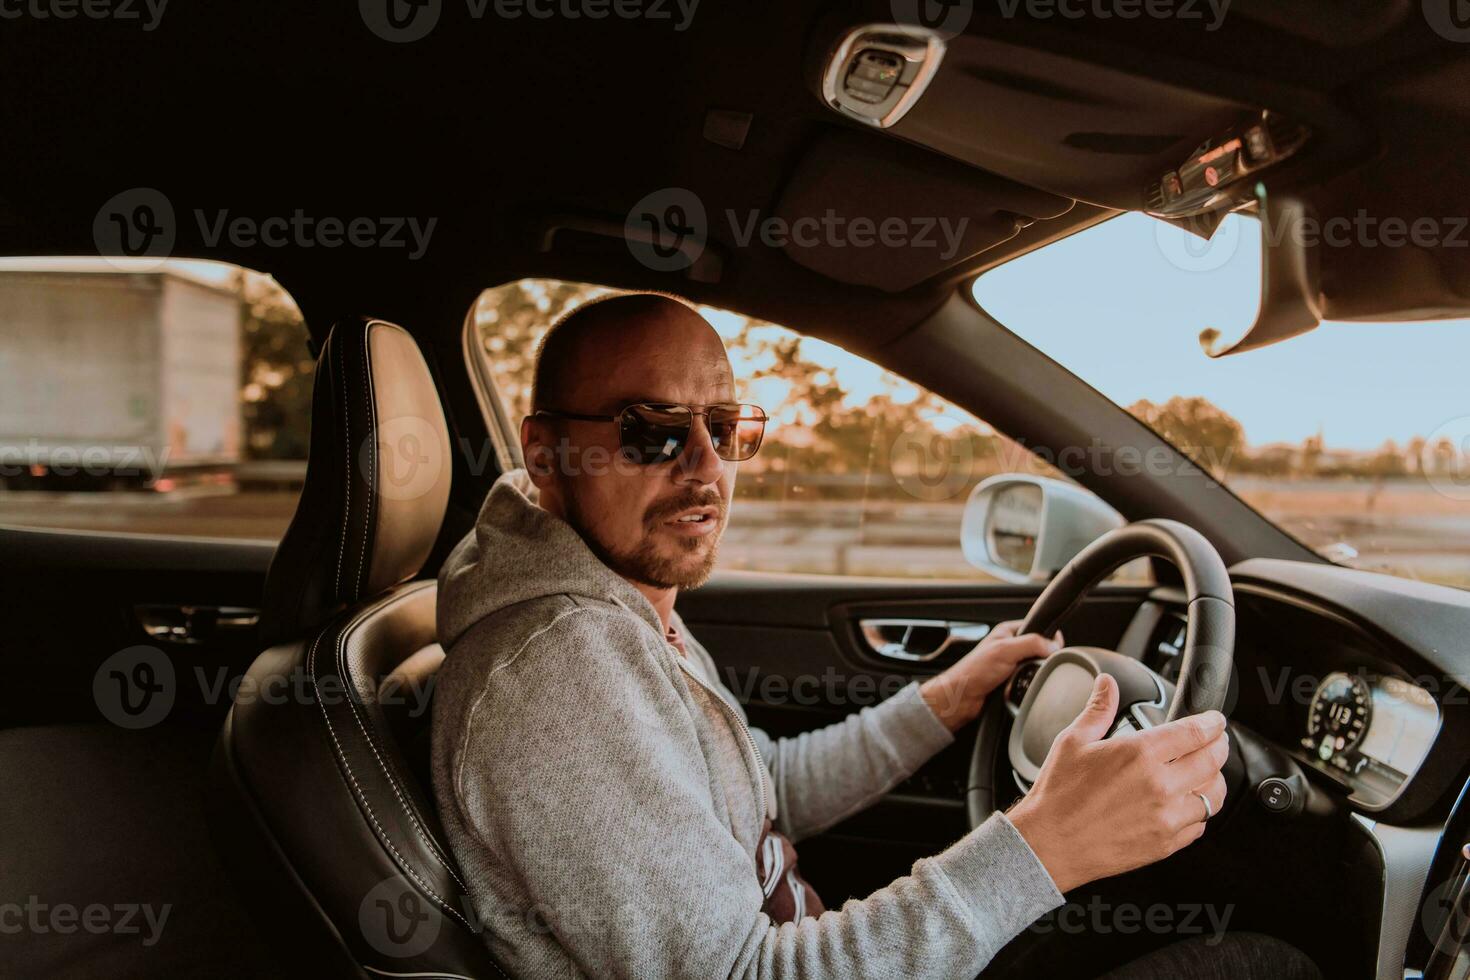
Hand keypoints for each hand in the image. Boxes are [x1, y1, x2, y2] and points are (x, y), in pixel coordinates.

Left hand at [919, 620, 1061, 731]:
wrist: (962, 698)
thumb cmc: (973, 671)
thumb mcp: (1005, 651)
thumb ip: (1031, 644)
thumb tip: (1053, 646)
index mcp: (1007, 631)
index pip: (1038, 628)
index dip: (1048, 638)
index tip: (1054, 649)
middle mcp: (1009, 646)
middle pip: (1039, 650)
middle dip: (1040, 659)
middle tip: (1033, 666)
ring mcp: (1011, 664)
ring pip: (1035, 667)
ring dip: (1033, 674)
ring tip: (1024, 678)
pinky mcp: (1011, 680)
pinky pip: (1029, 681)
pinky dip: (1028, 685)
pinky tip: (1022, 687)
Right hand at [1006, 674, 1229, 893]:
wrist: (1050, 844)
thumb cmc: (1059, 794)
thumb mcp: (1074, 742)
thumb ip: (1098, 709)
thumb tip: (1107, 684)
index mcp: (1139, 754)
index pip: (1195, 732)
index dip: (1212, 723)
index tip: (1215, 721)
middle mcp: (1160, 785)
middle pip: (1212, 760)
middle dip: (1219, 746)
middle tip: (1215, 741)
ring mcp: (1167, 816)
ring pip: (1214, 795)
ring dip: (1215, 780)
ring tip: (1206, 773)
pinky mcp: (1166, 843)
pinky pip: (1200, 824)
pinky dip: (1200, 811)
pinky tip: (1187, 804)